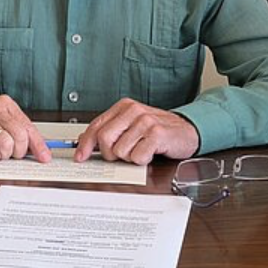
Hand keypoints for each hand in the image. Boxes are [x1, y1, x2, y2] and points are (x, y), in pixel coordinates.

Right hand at [0, 95, 48, 162]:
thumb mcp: (0, 123)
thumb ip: (18, 132)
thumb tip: (40, 151)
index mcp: (6, 105)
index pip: (29, 126)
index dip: (38, 145)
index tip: (44, 158)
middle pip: (20, 136)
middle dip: (18, 152)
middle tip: (11, 155)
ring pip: (6, 143)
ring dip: (4, 155)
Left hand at [76, 98, 199, 163]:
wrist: (187, 130)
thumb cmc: (158, 130)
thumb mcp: (132, 126)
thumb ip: (111, 130)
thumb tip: (85, 141)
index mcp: (124, 107)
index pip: (96, 126)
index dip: (85, 144)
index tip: (80, 156)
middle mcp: (133, 111)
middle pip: (104, 139)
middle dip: (110, 154)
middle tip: (123, 155)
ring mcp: (145, 121)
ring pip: (120, 151)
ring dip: (130, 157)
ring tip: (142, 150)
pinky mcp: (156, 134)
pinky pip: (137, 157)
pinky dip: (142, 160)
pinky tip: (150, 153)